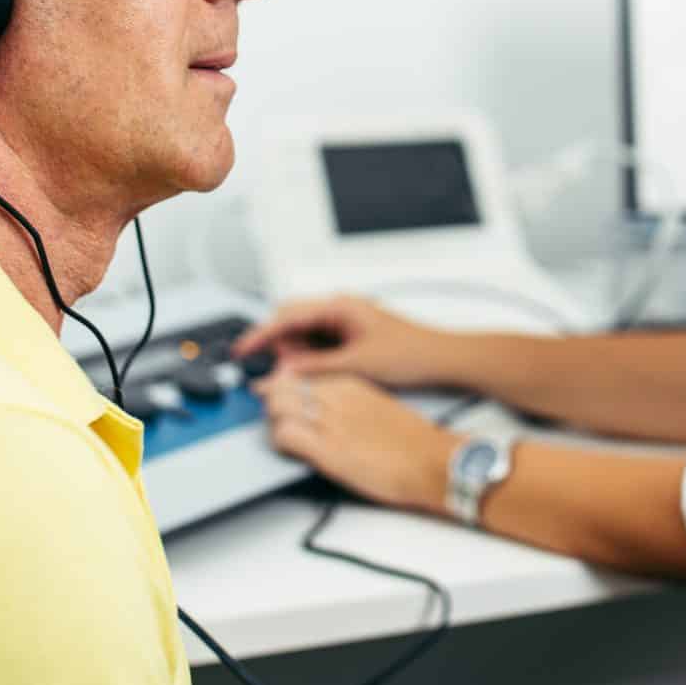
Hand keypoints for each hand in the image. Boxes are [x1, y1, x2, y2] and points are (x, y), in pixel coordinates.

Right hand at [232, 295, 450, 388]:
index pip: (288, 315)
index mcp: (340, 305)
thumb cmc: (412, 352)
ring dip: (294, 358)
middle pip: (292, 324)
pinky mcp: (351, 339)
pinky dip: (309, 362)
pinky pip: (319, 348)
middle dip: (277, 348)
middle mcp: (341, 310)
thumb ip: (315, 368)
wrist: (443, 359)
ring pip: (305, 338)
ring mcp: (346, 325)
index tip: (242, 349)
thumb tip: (284, 374)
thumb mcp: (357, 363)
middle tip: (268, 371)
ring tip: (291, 379)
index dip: (261, 334)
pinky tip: (309, 377)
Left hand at [253, 371, 457, 514]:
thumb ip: (352, 402)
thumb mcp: (379, 407)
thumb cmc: (414, 442)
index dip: (285, 386)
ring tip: (286, 435)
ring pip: (276, 406)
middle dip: (274, 401)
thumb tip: (331, 411)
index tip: (283, 396)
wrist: (433, 463)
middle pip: (282, 385)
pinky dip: (280, 442)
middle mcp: (336, 397)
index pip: (301, 373)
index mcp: (351, 384)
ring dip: (275, 421)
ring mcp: (329, 422)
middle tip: (279, 417)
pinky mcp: (326, 450)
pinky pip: (283, 436)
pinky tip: (292, 450)